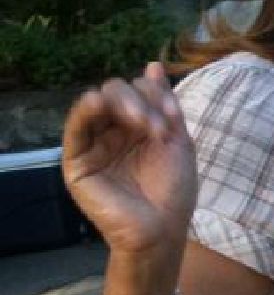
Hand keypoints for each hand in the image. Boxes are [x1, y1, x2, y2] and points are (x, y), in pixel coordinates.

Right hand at [62, 62, 195, 257]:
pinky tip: (98, 103)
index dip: (156, 95)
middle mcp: (116, 132)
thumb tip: (152, 64)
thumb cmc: (174, 192)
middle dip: (140, 101)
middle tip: (158, 128)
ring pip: (97, 102)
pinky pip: (76, 127)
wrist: (161, 230)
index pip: (139, 90)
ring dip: (122, 103)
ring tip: (143, 124)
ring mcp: (96, 145)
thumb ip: (165, 104)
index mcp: (140, 127)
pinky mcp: (77, 161)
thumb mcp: (177, 142)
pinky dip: (86, 109)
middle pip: (118, 92)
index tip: (173, 118)